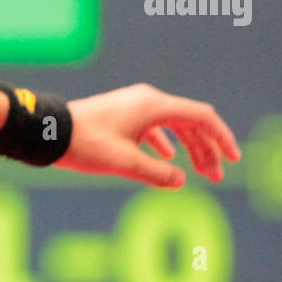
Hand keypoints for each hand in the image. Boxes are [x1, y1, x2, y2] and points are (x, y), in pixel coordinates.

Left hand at [55, 83, 240, 187]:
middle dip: (205, 149)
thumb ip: (156, 172)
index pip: (201, 117)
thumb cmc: (84, 144)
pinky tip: (168, 158)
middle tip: (216, 177)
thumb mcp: (124, 163)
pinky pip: (153, 127)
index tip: (233, 159)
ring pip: (171, 125)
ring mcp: (132, 106)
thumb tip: (181, 181)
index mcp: (153, 105)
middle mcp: (147, 100)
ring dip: (187, 148)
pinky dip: (164, 143)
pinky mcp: (120, 115)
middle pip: (189, 122)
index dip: (221, 138)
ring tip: (197, 172)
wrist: (47, 131)